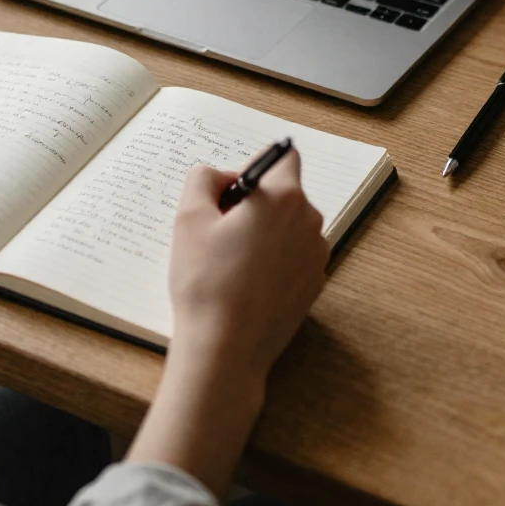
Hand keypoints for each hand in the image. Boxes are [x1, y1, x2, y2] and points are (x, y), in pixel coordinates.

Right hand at [168, 150, 327, 383]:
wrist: (225, 350)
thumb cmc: (206, 282)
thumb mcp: (189, 216)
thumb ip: (203, 178)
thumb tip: (221, 177)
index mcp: (284, 198)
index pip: (283, 156)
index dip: (254, 164)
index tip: (232, 188)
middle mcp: (309, 222)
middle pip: (284, 192)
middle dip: (254, 201)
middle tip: (219, 227)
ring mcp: (315, 257)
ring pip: (288, 225)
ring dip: (263, 230)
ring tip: (228, 259)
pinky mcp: (313, 285)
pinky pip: (292, 255)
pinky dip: (272, 258)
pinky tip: (244, 281)